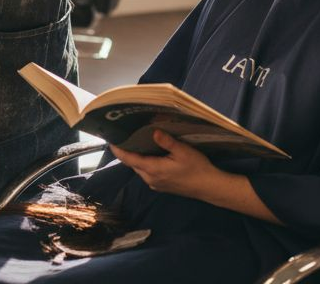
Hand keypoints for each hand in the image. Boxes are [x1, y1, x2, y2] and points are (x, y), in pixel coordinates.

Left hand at [110, 130, 224, 200]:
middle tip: (124, 135)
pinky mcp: (161, 185)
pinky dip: (144, 163)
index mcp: (153, 169)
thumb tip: (153, 132)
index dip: (118, 150)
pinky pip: (147, 173)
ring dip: (136, 157)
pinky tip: (150, 153)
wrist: (208, 187)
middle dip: (127, 151)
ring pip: (140, 168)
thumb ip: (167, 141)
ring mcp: (155, 184)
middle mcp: (150, 179)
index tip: (111, 140)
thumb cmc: (197, 168)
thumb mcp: (183, 151)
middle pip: (133, 164)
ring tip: (135, 141)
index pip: (129, 159)